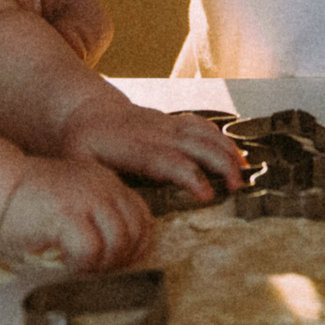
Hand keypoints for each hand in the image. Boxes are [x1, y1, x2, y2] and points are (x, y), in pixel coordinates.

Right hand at [0, 156, 151, 270]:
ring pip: (117, 243)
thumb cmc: (30, 200)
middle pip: (134, 232)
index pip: (142, 215)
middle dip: (121, 259)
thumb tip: (120, 252)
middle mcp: (101, 186)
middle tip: (99, 270)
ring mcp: (86, 199)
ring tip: (81, 268)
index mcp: (106, 181)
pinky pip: (91, 251)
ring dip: (101, 264)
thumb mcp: (73, 196)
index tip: (123, 261)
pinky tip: (67, 264)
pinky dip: (82, 265)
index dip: (138, 244)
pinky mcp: (67, 214)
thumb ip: (97, 213)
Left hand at [59, 101, 248, 202]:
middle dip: (220, 163)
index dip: (190, 176)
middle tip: (237, 187)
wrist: (87, 113)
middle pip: (195, 143)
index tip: (207, 195)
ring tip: (244, 172)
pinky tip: (235, 155)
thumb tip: (123, 210)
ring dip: (227, 150)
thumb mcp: (80, 165)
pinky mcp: (174, 122)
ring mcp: (166, 124)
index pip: (168, 160)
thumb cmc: (83, 145)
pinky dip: (223, 139)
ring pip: (204, 132)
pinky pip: (203, 126)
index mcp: (132, 145)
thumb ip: (102, 186)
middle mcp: (155, 131)